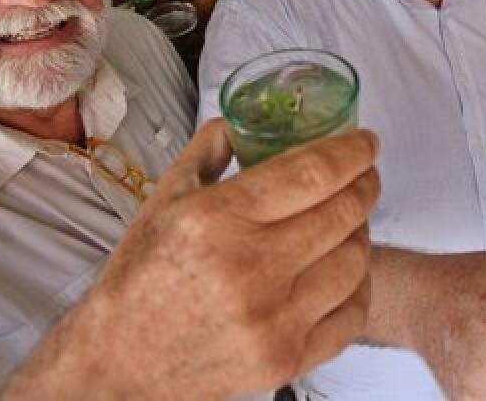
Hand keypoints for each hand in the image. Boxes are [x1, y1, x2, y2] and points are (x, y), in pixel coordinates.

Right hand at [7, 122, 380, 397]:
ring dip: (361, 232)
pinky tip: (343, 270)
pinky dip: (358, 286)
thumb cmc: (140, 279)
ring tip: (349, 221)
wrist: (119, 364)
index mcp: (216, 219)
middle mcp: (250, 268)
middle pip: (342, 214)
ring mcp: (273, 320)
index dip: (351, 153)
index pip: (312, 174)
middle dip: (365, 185)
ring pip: (354, 262)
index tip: (366, 142)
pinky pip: (351, 316)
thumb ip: (206, 154)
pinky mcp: (286, 361)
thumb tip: (240, 122)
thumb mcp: (162, 202)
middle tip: (364, 174)